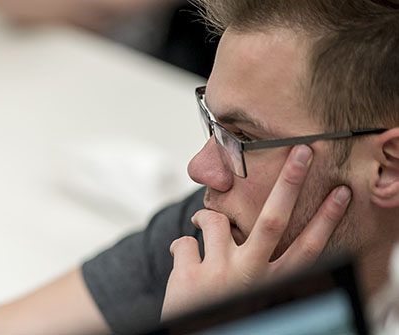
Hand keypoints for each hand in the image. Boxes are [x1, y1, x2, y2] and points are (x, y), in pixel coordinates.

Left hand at [161, 145, 351, 320]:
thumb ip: (261, 266)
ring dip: (207, 217)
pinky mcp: (187, 275)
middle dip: (289, 185)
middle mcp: (249, 277)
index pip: (308, 250)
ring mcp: (218, 275)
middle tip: (301, 153)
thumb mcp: (252, 293)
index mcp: (272, 283)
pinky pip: (184, 241)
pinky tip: (186, 264)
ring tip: (205, 227)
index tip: (341, 194)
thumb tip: (263, 227)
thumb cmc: (224, 310)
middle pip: (273, 222)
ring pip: (214, 221)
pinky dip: (183, 247)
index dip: (326, 221)